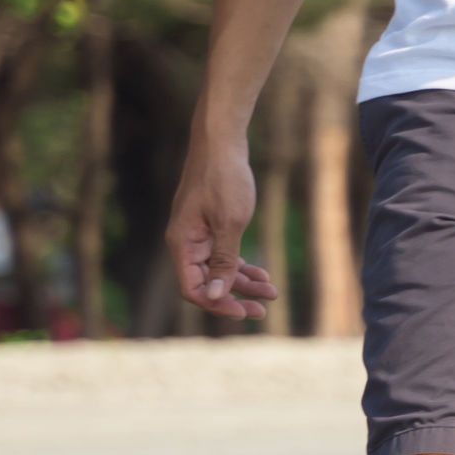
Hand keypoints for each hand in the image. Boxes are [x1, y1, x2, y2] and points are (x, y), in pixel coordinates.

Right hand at [165, 129, 279, 320]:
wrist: (223, 142)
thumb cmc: (225, 179)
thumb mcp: (230, 223)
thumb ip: (223, 261)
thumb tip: (215, 296)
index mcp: (183, 244)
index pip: (193, 289)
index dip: (218, 304)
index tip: (245, 312)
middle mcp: (186, 243)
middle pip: (207, 283)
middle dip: (235, 297)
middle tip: (263, 310)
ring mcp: (198, 235)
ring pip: (219, 270)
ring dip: (243, 283)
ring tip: (272, 292)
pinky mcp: (211, 227)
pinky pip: (223, 255)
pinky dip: (241, 265)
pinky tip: (262, 274)